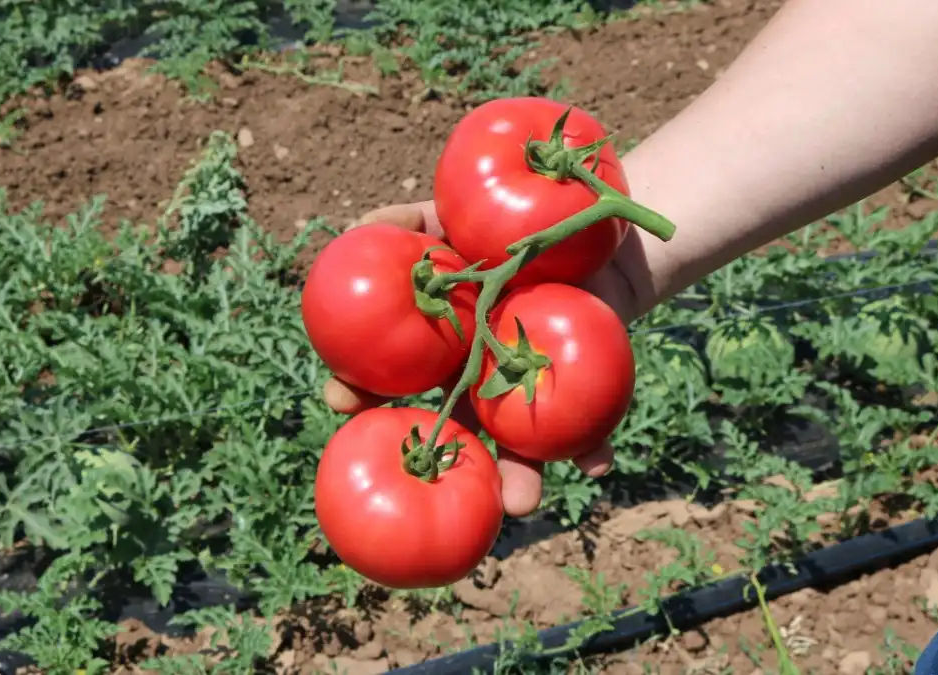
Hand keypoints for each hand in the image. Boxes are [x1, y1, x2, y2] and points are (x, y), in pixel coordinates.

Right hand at [321, 200, 647, 516]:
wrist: (593, 235)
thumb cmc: (513, 225)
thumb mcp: (461, 216)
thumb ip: (413, 222)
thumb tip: (367, 222)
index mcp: (438, 347)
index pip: (386, 379)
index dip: (358, 391)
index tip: (339, 399)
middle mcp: (476, 380)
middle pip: (447, 431)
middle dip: (436, 463)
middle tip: (425, 481)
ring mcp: (524, 395)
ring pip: (512, 447)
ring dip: (515, 482)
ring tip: (520, 504)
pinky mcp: (576, 401)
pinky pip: (583, 433)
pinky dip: (592, 449)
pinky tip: (598, 465)